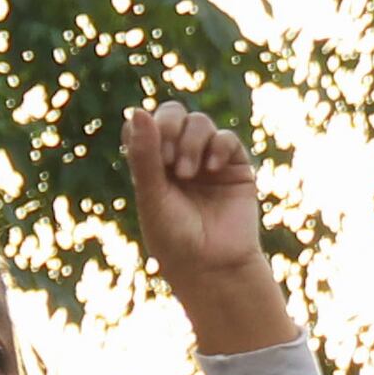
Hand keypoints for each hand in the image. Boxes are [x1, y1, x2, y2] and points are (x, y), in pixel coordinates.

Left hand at [124, 105, 271, 292]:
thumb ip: (144, 154)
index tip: (149, 157)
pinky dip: (217, 146)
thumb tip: (138, 109)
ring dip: (191, 142)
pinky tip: (211, 169)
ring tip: (188, 173)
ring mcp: (208, 160)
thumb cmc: (175, 237)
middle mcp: (180, 157)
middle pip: (173, 114)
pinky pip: (227, 138)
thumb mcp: (151, 194)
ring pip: (199, 122)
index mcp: (153, 163)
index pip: (145, 124)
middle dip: (169, 127)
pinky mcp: (235, 168)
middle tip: (167, 160)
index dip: (146, 128)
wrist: (213, 266)